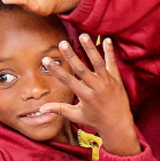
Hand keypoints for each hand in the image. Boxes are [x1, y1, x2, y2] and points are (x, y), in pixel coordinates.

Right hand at [41, 36, 142, 155]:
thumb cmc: (95, 120)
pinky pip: (112, 63)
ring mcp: (108, 82)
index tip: (46, 59)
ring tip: (83, 36)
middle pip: (82, 69)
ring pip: (98, 63)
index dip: (56, 70)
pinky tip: (107, 39)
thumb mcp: (76, 116)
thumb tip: (41, 109)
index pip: (67, 80)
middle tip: (62, 43)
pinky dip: (110, 52)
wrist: (118, 124)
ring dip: (91, 48)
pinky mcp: (117, 79)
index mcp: (85, 96)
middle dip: (71, 56)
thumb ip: (59, 109)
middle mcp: (97, 88)